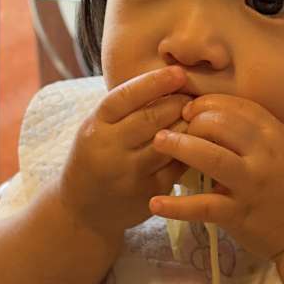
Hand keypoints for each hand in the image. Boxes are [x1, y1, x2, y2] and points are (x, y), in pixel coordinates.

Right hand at [57, 66, 189, 241]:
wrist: (81, 210)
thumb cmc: (95, 158)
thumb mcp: (97, 129)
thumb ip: (124, 109)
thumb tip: (166, 78)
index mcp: (94, 127)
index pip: (125, 97)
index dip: (154, 82)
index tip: (178, 72)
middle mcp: (109, 150)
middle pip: (151, 118)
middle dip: (178, 102)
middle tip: (194, 94)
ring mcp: (129, 174)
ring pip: (168, 143)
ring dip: (189, 125)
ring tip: (201, 115)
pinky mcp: (148, 192)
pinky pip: (176, 166)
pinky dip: (191, 150)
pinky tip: (201, 141)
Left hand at [149, 94, 283, 261]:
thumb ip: (259, 131)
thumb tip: (220, 113)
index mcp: (276, 135)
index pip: (238, 106)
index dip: (208, 103)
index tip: (189, 108)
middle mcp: (265, 156)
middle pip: (221, 125)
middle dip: (192, 121)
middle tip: (173, 127)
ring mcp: (252, 186)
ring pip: (211, 157)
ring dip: (180, 147)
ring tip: (158, 143)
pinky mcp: (239, 215)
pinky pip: (204, 207)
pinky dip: (177, 207)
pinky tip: (155, 203)